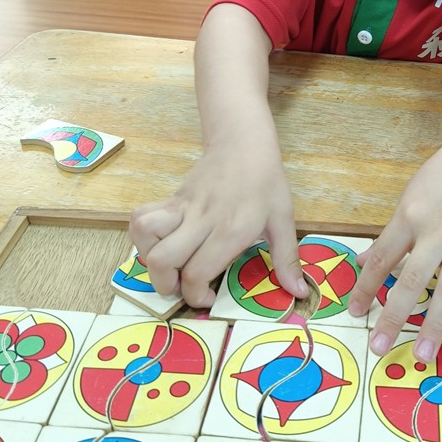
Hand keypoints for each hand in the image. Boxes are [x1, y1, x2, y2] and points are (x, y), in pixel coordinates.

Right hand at [129, 142, 304, 307]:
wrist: (245, 143)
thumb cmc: (267, 183)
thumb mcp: (284, 221)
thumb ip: (287, 259)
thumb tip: (299, 292)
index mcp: (231, 230)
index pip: (197, 272)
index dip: (195, 295)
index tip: (207, 298)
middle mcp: (202, 220)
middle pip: (163, 260)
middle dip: (166, 285)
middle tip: (182, 287)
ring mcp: (183, 207)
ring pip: (145, 234)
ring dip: (150, 258)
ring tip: (168, 266)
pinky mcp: (172, 198)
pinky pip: (142, 216)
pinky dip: (142, 236)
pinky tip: (160, 243)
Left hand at [348, 135, 441, 360]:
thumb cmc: (441, 177)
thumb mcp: (407, 199)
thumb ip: (389, 236)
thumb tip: (364, 265)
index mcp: (411, 215)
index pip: (383, 259)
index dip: (366, 288)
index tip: (354, 313)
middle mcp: (439, 230)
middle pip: (414, 280)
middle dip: (395, 316)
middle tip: (380, 347)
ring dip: (435, 325)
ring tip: (423, 354)